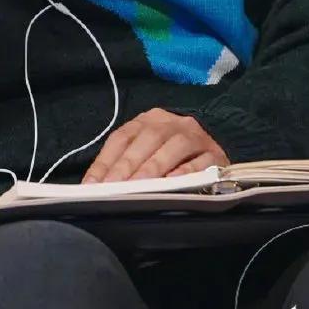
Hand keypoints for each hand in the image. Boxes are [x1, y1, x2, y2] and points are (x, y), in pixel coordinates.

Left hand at [81, 107, 227, 182]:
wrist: (213, 149)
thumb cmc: (170, 154)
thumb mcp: (143, 152)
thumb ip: (122, 163)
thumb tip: (95, 186)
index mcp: (148, 120)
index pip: (123, 137)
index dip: (106, 161)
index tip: (92, 186)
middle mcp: (172, 123)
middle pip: (148, 139)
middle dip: (128, 165)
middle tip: (114, 188)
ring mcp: (197, 136)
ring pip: (175, 146)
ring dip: (155, 168)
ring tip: (139, 188)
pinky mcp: (216, 154)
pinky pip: (201, 161)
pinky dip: (186, 172)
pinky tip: (173, 184)